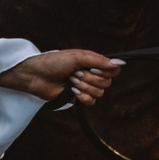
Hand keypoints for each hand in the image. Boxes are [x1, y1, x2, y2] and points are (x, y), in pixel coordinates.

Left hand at [0, 49, 124, 104]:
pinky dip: (82, 97)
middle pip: (107, 83)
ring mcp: (85, 87)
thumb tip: (121, 63)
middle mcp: (91, 74)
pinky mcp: (78, 98)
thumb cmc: (54, 62)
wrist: (37, 75)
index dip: (106, 72)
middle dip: (90, 79)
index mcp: (93, 63)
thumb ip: (100, 60)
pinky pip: (91, 102)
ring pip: (99, 93)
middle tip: (75, 74)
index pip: (113, 70)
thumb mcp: (78, 57)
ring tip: (70, 81)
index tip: (93, 68)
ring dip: (84, 87)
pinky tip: (71, 91)